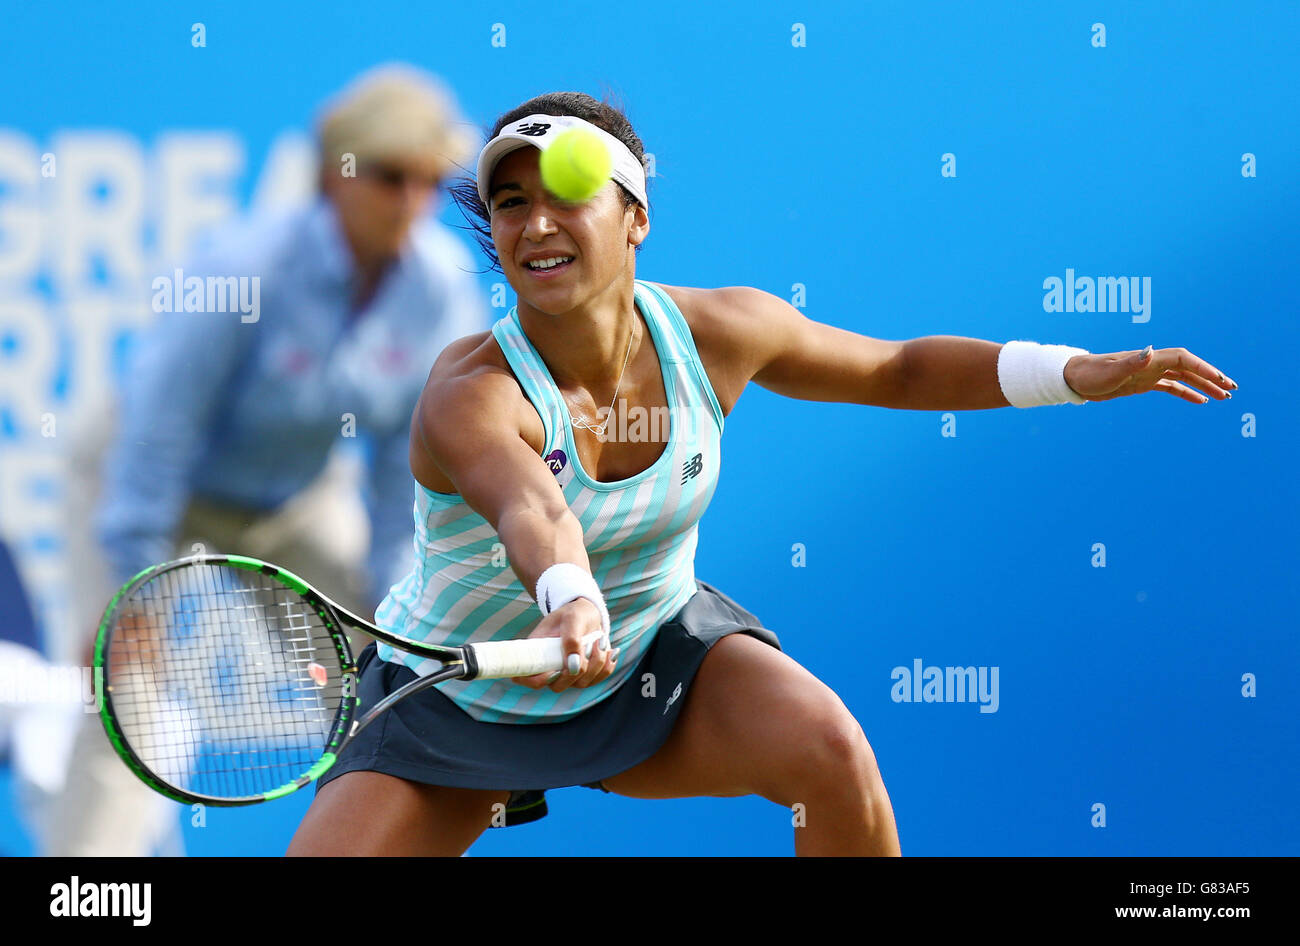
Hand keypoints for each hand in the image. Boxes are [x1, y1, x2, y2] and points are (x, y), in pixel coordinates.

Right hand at [511, 598, 617, 692]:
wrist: (587, 614)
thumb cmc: (573, 614)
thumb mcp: (571, 619)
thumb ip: (571, 640)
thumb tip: (572, 666)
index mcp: (536, 654)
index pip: (525, 678)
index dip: (536, 681)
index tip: (555, 669)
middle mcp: (550, 669)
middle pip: (558, 686)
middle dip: (576, 669)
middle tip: (588, 645)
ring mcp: (568, 675)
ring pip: (582, 683)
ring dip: (595, 662)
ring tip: (599, 640)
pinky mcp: (586, 676)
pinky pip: (599, 679)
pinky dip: (606, 664)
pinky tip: (608, 650)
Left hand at [1063, 346, 1237, 403]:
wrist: (1072, 377)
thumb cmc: (1088, 374)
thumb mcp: (1108, 372)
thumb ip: (1131, 363)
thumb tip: (1149, 350)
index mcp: (1147, 359)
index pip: (1183, 359)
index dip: (1203, 368)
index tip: (1220, 380)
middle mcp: (1151, 363)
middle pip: (1189, 367)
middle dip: (1211, 376)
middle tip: (1233, 389)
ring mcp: (1148, 373)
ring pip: (1183, 378)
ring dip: (1204, 385)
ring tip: (1224, 397)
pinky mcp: (1142, 384)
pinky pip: (1170, 387)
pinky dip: (1187, 392)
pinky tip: (1201, 401)